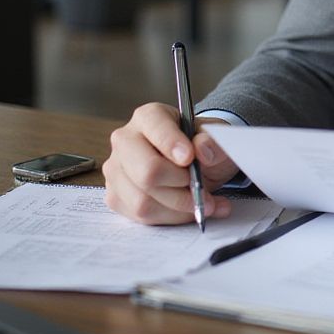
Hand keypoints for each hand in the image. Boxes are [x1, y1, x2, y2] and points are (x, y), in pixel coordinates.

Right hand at [103, 103, 238, 224]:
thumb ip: (214, 141)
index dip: (172, 145)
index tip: (190, 159)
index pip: (155, 128)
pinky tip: (191, 210)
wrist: (195, 163)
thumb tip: (202, 149)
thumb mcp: (216, 138)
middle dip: (180, 185)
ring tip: (206, 202)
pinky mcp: (116, 196)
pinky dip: (172, 217)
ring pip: (143, 200)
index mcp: (149, 116)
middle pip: (146, 171)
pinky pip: (142, 216)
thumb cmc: (201, 145)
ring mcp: (116, 170)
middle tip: (201, 186)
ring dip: (180, 206)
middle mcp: (125, 140)